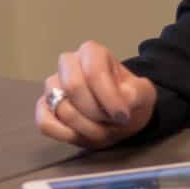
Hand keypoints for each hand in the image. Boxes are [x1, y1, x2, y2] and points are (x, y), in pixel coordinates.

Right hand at [35, 41, 156, 149]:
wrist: (120, 114)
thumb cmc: (129, 99)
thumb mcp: (145, 94)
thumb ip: (138, 93)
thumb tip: (123, 99)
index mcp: (92, 53)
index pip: (93, 71)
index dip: (108, 96)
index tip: (122, 115)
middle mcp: (68, 63)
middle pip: (73, 87)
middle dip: (95, 112)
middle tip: (111, 122)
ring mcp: (53, 85)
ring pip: (60, 107)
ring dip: (85, 127)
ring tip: (101, 130)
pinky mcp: (44, 107)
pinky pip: (44, 122)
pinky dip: (63, 133)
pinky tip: (80, 135)